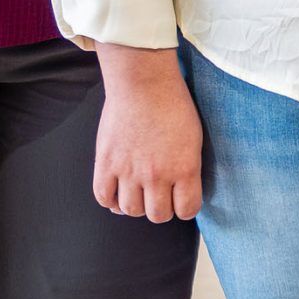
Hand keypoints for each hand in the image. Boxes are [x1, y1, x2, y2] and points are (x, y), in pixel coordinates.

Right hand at [91, 44, 203, 222]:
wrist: (143, 82)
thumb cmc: (173, 104)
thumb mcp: (195, 138)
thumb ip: (188, 168)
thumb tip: (182, 191)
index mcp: (185, 167)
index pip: (187, 210)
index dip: (185, 208)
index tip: (182, 201)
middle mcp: (157, 175)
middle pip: (158, 215)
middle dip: (161, 209)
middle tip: (160, 196)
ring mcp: (129, 171)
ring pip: (131, 211)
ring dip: (136, 205)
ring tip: (139, 192)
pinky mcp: (106, 164)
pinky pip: (104, 198)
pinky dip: (111, 200)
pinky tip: (118, 191)